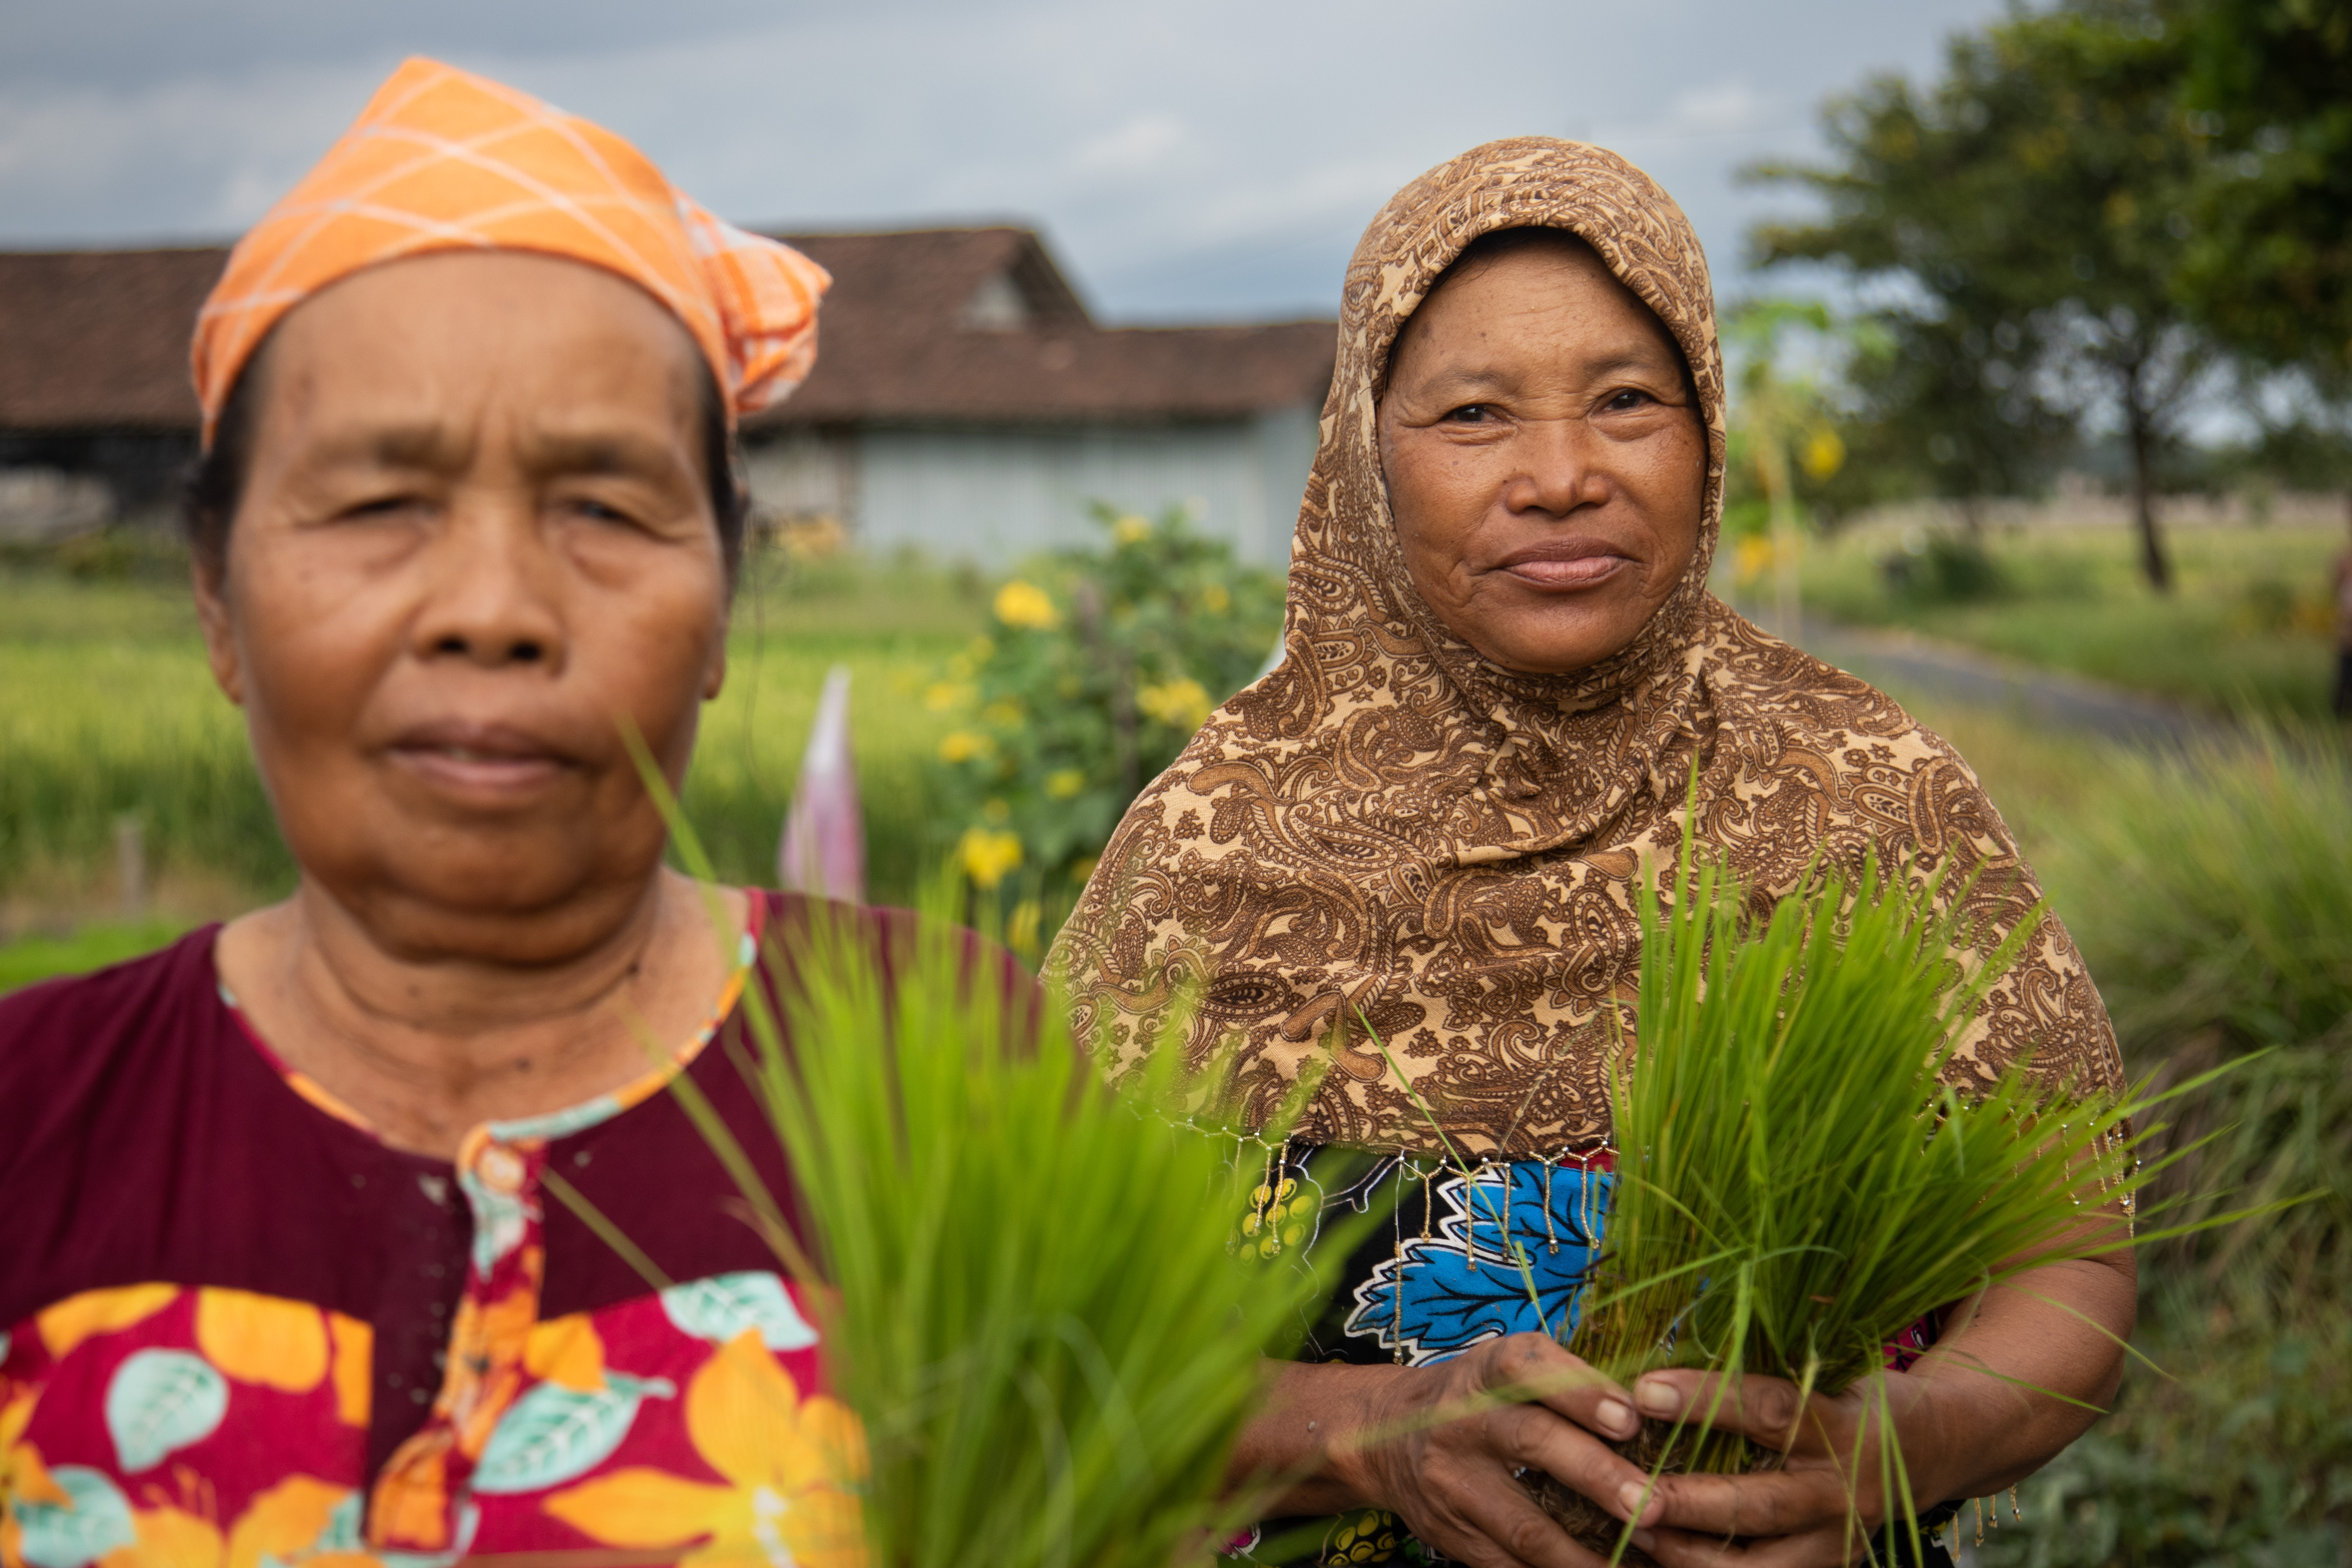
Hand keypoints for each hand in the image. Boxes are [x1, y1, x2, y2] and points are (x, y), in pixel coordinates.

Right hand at [1249, 1333, 1665, 1567]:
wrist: (1383, 1437)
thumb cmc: (1477, 1398)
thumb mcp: (1507, 1370)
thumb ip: (1566, 1383)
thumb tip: (1654, 1414)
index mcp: (1485, 1372)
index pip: (1527, 1367)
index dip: (1579, 1390)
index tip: (1630, 1417)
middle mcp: (1463, 1422)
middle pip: (1531, 1442)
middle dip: (1594, 1475)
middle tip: (1649, 1505)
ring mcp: (1454, 1484)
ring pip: (1523, 1524)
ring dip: (1587, 1551)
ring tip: (1637, 1562)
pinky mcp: (1452, 1536)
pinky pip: (1509, 1566)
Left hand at [1625, 1251, 2135, 1565]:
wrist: (1947, 1445)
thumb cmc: (1859, 1384)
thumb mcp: (1827, 1351)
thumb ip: (1764, 1339)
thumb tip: (1686, 1278)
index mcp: (1842, 1422)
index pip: (1767, 1409)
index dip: (1703, 1399)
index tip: (1642, 1388)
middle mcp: (1844, 1490)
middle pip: (1754, 1506)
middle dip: (1684, 1501)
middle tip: (1622, 1492)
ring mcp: (1838, 1543)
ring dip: (1686, 1554)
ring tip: (1627, 1531)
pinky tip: (1657, 1560)